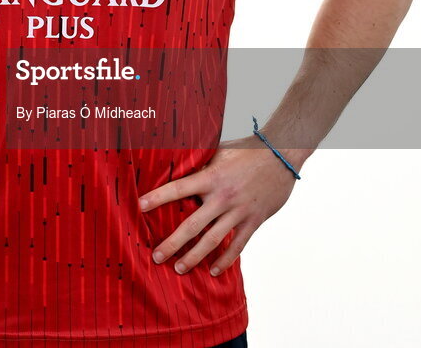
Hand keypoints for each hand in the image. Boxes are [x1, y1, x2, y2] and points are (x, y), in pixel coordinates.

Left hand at [138, 134, 298, 275]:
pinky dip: (225, 260)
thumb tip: (178, 164)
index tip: (140, 206)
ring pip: (213, 240)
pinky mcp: (253, 221)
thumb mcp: (219, 151)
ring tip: (179, 268)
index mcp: (211, 176)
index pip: (179, 188)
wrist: (281, 156)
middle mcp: (223, 197)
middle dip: (172, 243)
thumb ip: (201, 163)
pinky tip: (213, 270)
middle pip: (193, 225)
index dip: (158, 197)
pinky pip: (237, 245)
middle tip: (156, 256)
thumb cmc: (247, 150)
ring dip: (195, 257)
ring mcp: (239, 211)